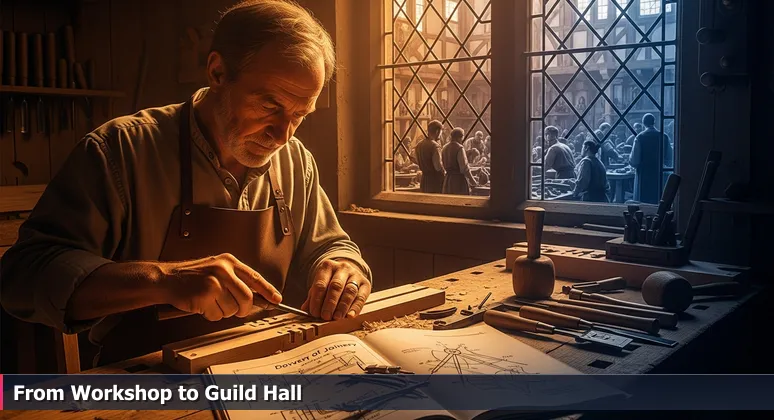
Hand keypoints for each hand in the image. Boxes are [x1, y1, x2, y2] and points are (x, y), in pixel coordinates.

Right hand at [158, 253, 281, 320]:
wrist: (167, 278)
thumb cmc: (192, 277)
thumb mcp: (217, 270)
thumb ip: (236, 280)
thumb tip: (258, 297)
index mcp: (228, 261)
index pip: (255, 277)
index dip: (268, 290)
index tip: (276, 300)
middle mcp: (223, 269)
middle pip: (246, 298)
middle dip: (243, 309)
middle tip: (236, 310)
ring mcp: (213, 282)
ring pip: (232, 309)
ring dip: (223, 311)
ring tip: (210, 302)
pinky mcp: (204, 295)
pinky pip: (217, 315)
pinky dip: (211, 315)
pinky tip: (201, 305)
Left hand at [301, 259, 370, 320]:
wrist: (348, 273)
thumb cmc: (330, 282)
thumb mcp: (320, 286)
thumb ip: (312, 298)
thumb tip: (305, 311)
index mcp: (328, 266)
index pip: (321, 283)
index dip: (317, 300)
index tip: (314, 313)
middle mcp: (343, 268)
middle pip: (336, 286)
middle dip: (330, 303)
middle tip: (325, 316)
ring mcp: (355, 274)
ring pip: (349, 291)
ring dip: (342, 306)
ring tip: (336, 318)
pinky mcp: (366, 283)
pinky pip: (361, 296)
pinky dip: (355, 307)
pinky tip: (350, 316)